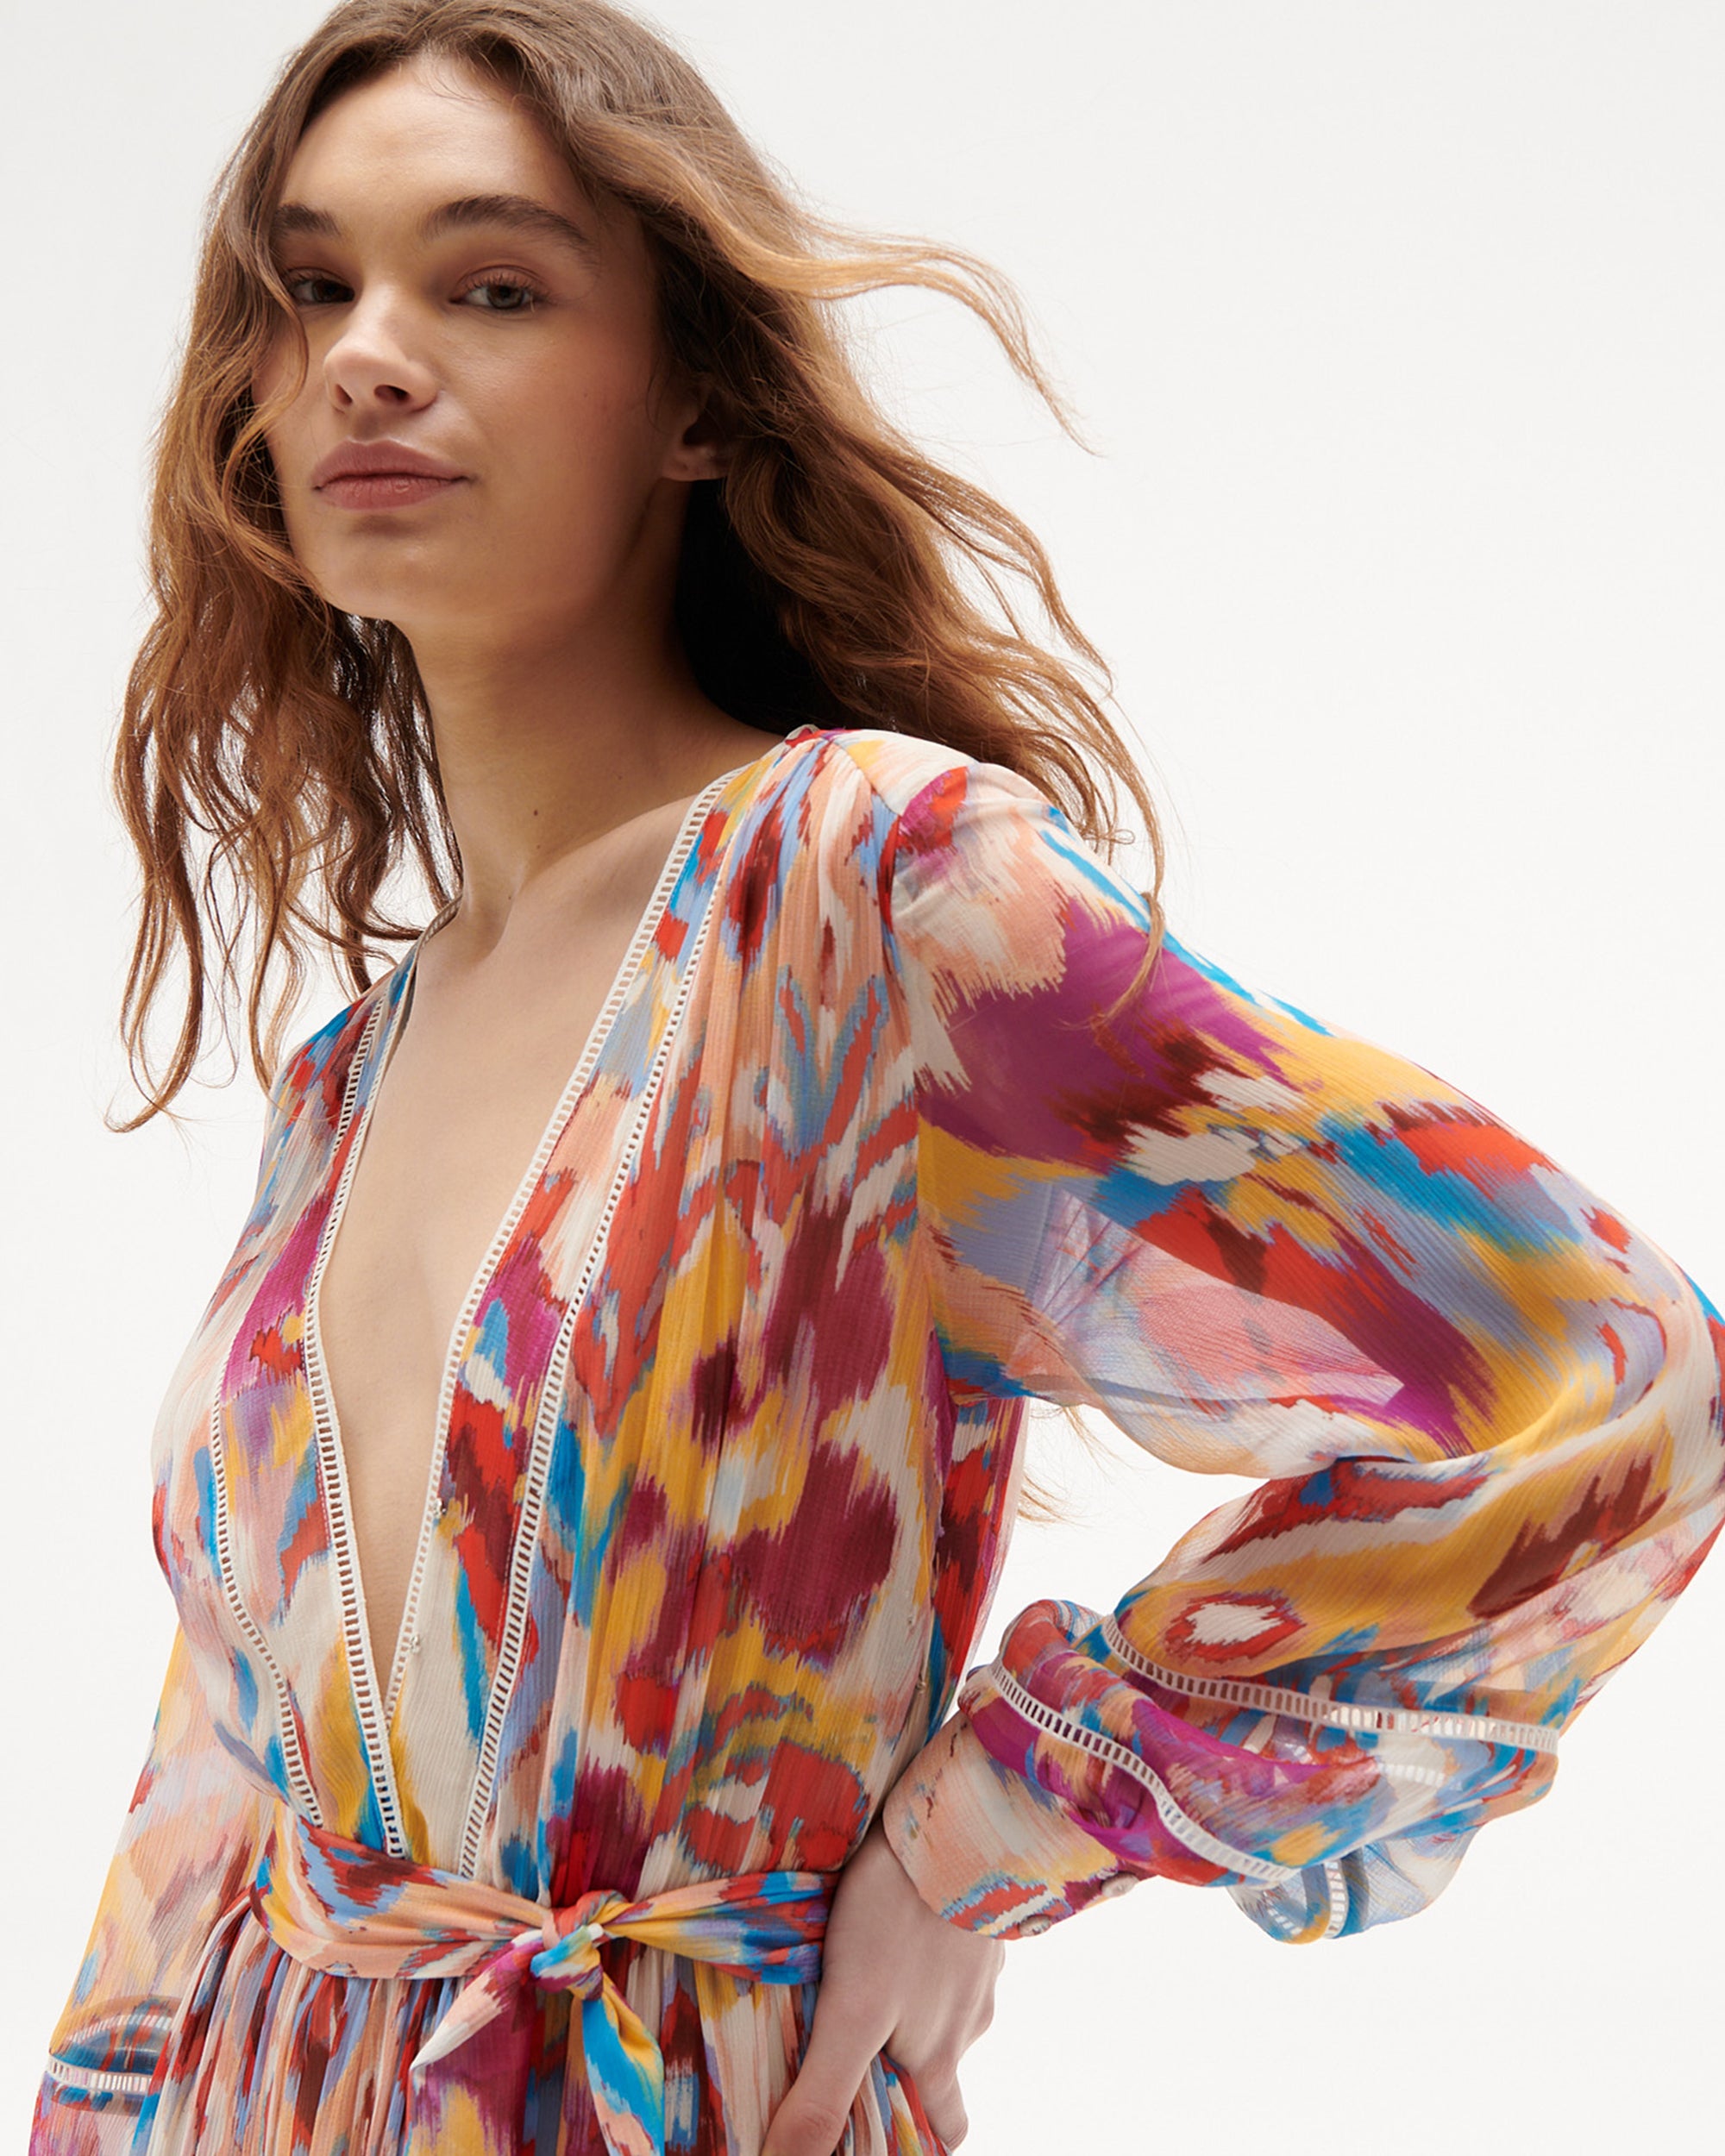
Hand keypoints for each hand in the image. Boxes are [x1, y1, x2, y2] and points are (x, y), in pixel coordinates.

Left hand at [761, 1816, 1003, 2154]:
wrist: (959, 1823)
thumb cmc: (899, 1918)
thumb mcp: (852, 2012)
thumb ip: (824, 2094)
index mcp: (941, 2055)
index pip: (948, 2129)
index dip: (923, 2135)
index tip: (888, 2126)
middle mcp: (970, 2019)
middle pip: (946, 2065)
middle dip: (911, 2063)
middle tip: (865, 2042)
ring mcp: (981, 1964)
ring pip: (949, 2003)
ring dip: (916, 1998)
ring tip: (866, 1968)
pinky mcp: (980, 1913)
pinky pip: (954, 1946)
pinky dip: (927, 1943)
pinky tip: (896, 1917)